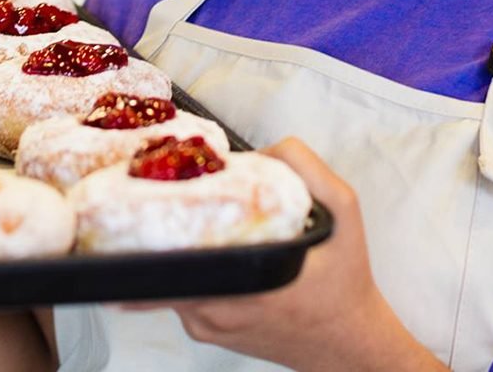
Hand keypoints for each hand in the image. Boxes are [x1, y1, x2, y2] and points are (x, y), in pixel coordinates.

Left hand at [122, 138, 444, 371]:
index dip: (156, 228)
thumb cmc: (344, 279)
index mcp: (251, 282)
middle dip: (151, 227)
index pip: (182, 257)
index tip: (143, 198)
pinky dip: (180, 265)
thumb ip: (307, 168)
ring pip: (165, 278)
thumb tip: (258, 150)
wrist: (348, 342)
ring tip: (168, 211)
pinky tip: (193, 242)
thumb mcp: (343, 211)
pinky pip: (178, 291)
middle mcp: (220, 310)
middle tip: (144, 191)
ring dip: (165, 245)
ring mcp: (208, 326)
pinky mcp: (206, 333)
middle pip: (161, 264)